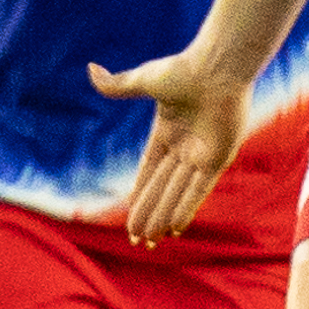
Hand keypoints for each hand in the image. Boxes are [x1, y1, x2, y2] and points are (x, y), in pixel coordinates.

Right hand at [92, 45, 246, 242]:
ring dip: (163, 217)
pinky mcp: (218, 159)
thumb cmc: (185, 69)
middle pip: (161, 187)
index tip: (131, 212)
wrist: (218, 68)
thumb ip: (117, 85)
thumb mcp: (144, 80)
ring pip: (177, 193)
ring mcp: (202, 154)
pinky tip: (175, 229)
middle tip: (136, 240)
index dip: (140, 193)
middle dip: (148, 214)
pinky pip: (198, 190)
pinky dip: (186, 209)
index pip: (149, 169)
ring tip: (149, 241)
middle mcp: (184, 146)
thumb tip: (91, 69)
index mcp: (167, 130)